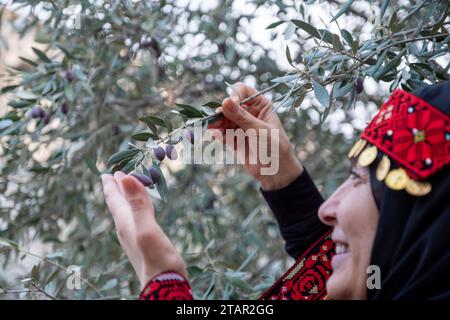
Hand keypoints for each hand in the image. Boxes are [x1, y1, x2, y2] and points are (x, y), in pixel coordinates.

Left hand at [101, 171, 186, 289]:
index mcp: (125, 222)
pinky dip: (135, 209)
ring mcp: (134, 237)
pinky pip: (136, 220)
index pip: (114, 199)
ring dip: (125, 199)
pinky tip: (140, 213)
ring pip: (125, 212)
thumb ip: (137, 203)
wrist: (164, 284)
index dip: (112, 185)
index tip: (108, 173)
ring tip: (125, 190)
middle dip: (116, 190)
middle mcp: (126, 229)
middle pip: (118, 205)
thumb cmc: (156, 258)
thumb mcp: (146, 228)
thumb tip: (125, 177)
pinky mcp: (144, 243)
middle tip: (114, 176)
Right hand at [208, 82, 302, 190]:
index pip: (243, 91)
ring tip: (213, 132)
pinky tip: (215, 138)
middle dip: (221, 113)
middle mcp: (249, 113)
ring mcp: (240, 126)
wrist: (277, 172)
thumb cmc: (275, 147)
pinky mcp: (233, 140)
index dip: (234, 95)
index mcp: (260, 105)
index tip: (229, 104)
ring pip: (222, 120)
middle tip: (214, 121)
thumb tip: (225, 101)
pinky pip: (221, 133)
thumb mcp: (259, 130)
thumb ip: (241, 117)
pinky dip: (217, 135)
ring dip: (216, 124)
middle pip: (229, 106)